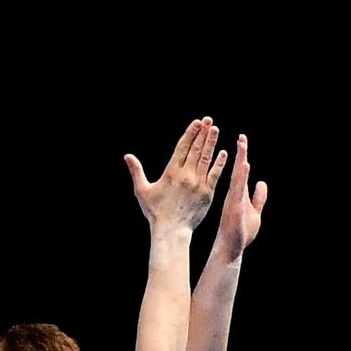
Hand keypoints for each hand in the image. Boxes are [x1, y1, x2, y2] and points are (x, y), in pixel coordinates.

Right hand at [124, 118, 224, 234]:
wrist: (171, 230)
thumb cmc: (155, 211)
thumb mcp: (142, 190)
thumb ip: (136, 171)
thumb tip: (127, 156)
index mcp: (171, 172)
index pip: (182, 147)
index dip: (190, 133)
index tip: (196, 122)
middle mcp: (185, 175)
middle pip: (195, 150)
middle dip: (202, 133)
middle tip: (208, 120)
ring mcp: (198, 184)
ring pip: (206, 159)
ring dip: (211, 143)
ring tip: (215, 130)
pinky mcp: (207, 193)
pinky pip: (215, 174)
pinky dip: (219, 163)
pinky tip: (223, 152)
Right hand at [217, 133, 268, 261]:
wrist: (231, 247)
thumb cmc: (241, 232)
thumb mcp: (255, 211)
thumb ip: (259, 197)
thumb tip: (262, 183)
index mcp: (239, 193)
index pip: (241, 171)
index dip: (242, 155)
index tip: (242, 139)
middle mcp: (235, 193)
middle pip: (239, 169)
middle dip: (241, 152)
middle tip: (242, 136)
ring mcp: (234, 198)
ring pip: (238, 175)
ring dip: (241, 159)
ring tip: (242, 144)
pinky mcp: (234, 205)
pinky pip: (238, 187)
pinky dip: (242, 175)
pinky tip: (245, 164)